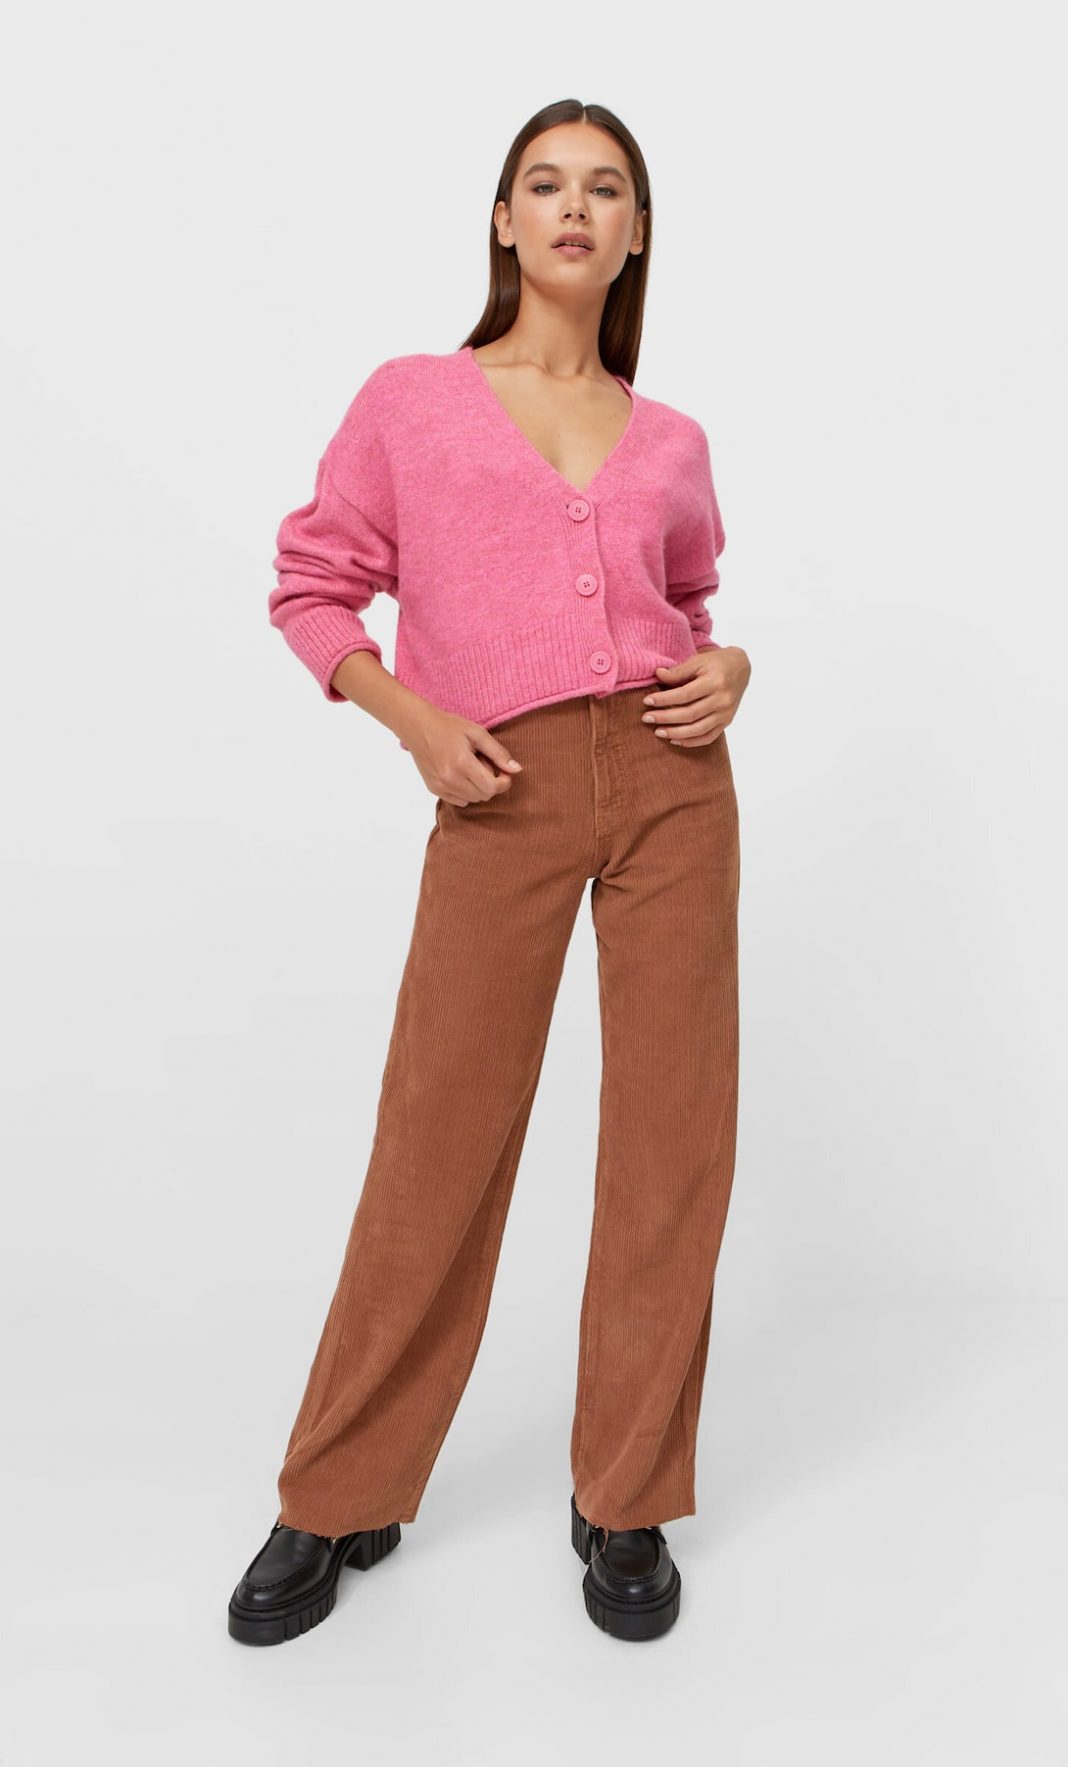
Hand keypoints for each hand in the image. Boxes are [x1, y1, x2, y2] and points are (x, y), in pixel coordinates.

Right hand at [404, 706, 523, 804]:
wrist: (417, 726)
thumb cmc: (448, 726)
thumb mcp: (477, 733)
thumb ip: (498, 752)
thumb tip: (517, 769)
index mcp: (462, 763)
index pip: (491, 788)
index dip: (503, 782)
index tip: (505, 773)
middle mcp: (449, 778)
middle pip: (483, 796)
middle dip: (490, 783)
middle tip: (484, 764)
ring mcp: (440, 786)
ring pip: (472, 800)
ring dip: (478, 788)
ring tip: (470, 768)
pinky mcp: (433, 789)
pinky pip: (458, 801)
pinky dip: (465, 792)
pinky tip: (460, 775)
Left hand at [641, 647, 750, 746]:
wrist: (741, 668)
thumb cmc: (716, 663)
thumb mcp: (698, 661)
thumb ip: (679, 670)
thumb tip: (657, 675)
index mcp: (715, 682)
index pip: (685, 695)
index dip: (664, 699)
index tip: (647, 701)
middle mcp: (723, 700)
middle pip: (690, 714)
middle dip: (665, 718)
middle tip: (646, 718)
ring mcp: (726, 713)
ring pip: (698, 729)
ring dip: (676, 733)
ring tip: (658, 732)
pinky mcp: (726, 722)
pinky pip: (708, 737)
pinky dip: (691, 742)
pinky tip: (675, 740)